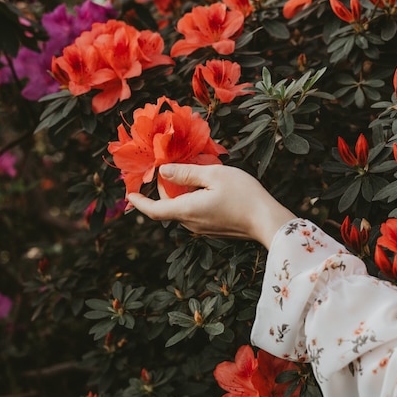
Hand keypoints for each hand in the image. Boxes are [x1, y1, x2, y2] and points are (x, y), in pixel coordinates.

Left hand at [127, 164, 295, 249]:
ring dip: (179, 193)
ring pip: (182, 209)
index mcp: (186, 210)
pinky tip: (205, 186)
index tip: (128, 194)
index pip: (153, 210)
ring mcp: (203, 228)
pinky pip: (194, 213)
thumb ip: (186, 173)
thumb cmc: (243, 195)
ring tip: (188, 172)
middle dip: (162, 189)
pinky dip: (191, 199)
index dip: (138, 202)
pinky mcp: (214, 228)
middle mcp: (191, 223)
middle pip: (168, 207)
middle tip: (166, 167)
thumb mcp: (214, 175)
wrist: (268, 221)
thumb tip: (163, 172)